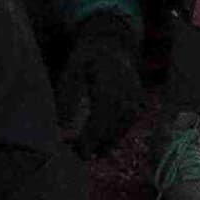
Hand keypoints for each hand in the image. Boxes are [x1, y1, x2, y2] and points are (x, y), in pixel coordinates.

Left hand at [55, 13, 145, 157]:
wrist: (112, 43)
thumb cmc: (87, 56)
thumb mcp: (72, 70)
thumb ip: (66, 96)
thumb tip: (61, 126)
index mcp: (110, 85)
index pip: (100, 120)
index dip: (90, 139)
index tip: (77, 151)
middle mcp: (127, 94)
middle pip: (112, 128)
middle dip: (96, 145)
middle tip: (79, 156)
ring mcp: (136, 99)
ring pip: (122, 129)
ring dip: (106, 143)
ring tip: (89, 152)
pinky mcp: (139, 102)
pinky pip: (128, 124)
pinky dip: (115, 135)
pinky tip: (103, 143)